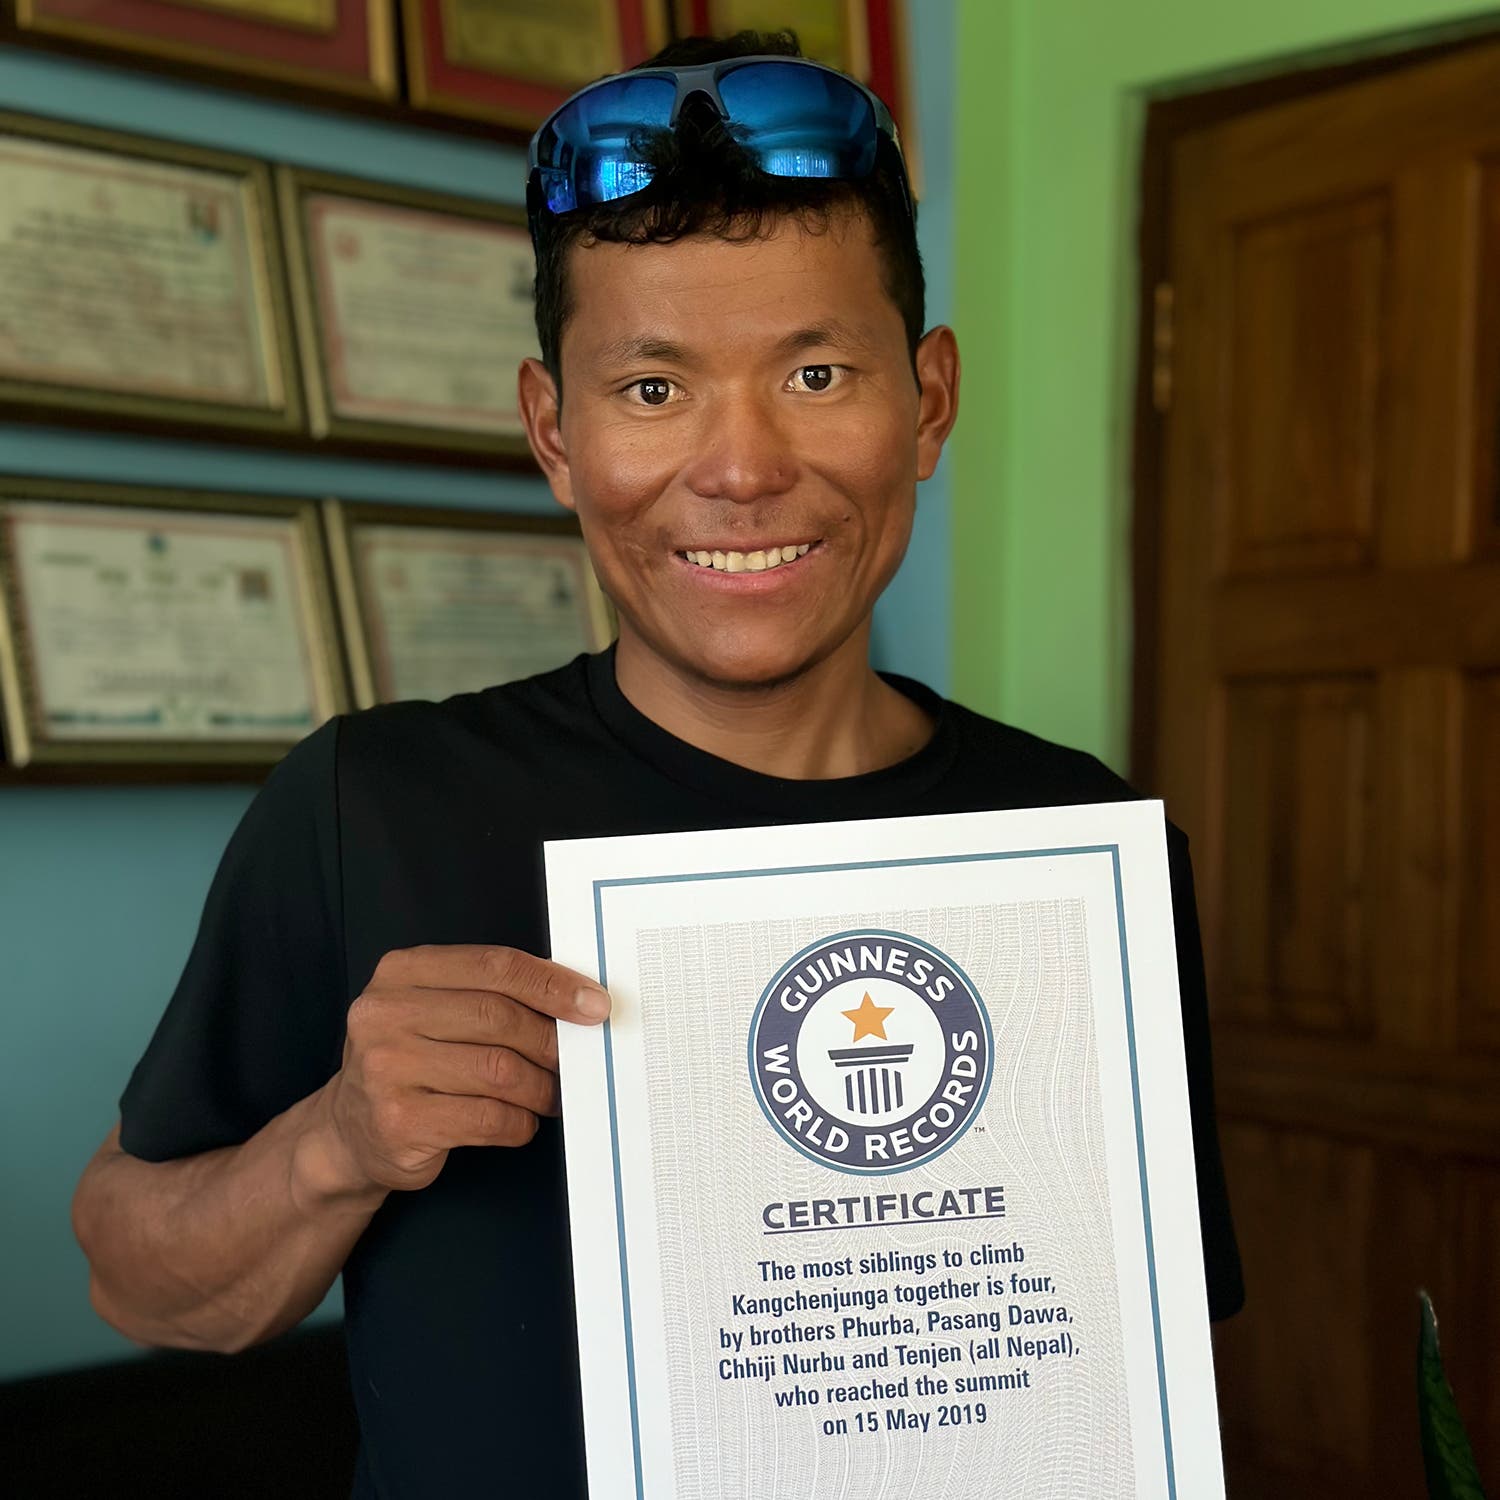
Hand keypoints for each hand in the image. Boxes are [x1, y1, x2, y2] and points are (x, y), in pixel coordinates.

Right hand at [304, 945, 609, 1199]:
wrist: (348, 1131)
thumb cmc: (411, 1061)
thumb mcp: (434, 1010)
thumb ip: (490, 995)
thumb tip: (577, 1002)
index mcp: (401, 972)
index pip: (494, 966)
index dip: (552, 984)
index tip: (595, 1004)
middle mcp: (385, 1014)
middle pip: (499, 1017)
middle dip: (550, 1042)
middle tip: (575, 1061)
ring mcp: (386, 1069)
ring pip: (499, 1071)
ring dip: (539, 1088)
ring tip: (549, 1096)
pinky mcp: (398, 1121)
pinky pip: (488, 1118)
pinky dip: (519, 1123)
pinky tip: (519, 1122)